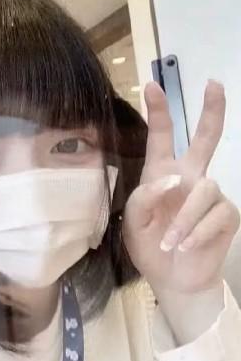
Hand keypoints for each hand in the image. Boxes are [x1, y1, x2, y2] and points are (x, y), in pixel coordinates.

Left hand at [122, 80, 239, 293]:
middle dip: (211, 112)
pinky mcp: (226, 215)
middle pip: (206, 139)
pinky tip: (184, 246)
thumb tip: (173, 180)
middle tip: (214, 84)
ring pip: (205, 189)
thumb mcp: (133, 222)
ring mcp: (210, 196)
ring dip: (185, 219)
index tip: (151, 85)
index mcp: (162, 176)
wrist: (171, 277)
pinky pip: (216, 215)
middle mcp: (189, 179)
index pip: (161, 139)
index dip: (158, 113)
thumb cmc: (149, 246)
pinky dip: (197, 232)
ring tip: (170, 242)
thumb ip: (143, 198)